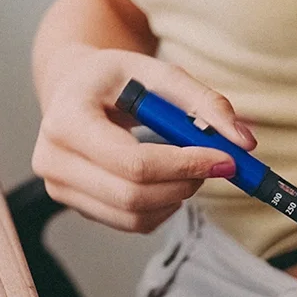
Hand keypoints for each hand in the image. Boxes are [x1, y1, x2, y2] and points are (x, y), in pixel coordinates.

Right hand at [30, 47, 252, 233]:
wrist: (72, 87)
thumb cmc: (113, 78)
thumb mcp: (157, 73)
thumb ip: (203, 102)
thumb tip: (243, 142)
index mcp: (66, 119)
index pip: (132, 162)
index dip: (184, 165)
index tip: (226, 159)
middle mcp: (53, 159)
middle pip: (133, 195)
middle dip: (185, 183)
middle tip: (216, 164)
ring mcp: (58, 188)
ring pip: (134, 216)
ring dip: (176, 197)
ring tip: (189, 166)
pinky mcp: (74, 205)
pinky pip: (129, 223)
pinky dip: (161, 207)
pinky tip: (166, 178)